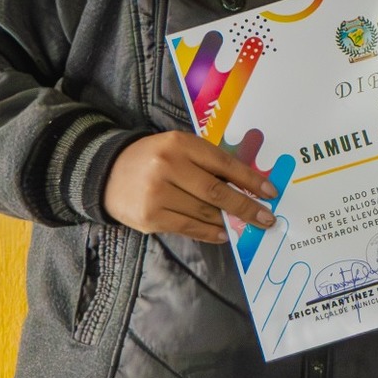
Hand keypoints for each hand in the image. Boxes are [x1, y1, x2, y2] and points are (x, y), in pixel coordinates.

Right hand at [103, 131, 277, 243]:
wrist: (107, 173)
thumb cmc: (153, 159)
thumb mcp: (179, 148)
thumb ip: (207, 163)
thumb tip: (246, 187)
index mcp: (180, 143)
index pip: (223, 163)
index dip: (250, 179)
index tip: (270, 192)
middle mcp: (168, 166)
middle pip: (216, 191)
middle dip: (246, 206)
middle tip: (267, 218)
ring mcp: (157, 193)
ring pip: (204, 212)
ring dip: (229, 221)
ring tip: (246, 226)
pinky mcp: (150, 217)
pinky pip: (188, 227)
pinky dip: (209, 232)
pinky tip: (223, 234)